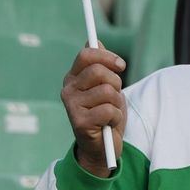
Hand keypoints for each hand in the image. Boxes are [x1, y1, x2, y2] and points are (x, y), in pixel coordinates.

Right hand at [61, 45, 125, 177]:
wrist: (102, 148)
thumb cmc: (105, 115)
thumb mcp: (106, 87)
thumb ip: (101, 66)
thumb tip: (96, 40)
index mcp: (73, 78)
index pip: (87, 55)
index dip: (107, 57)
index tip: (121, 65)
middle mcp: (68, 90)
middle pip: (99, 72)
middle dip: (116, 84)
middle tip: (115, 96)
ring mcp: (71, 106)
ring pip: (107, 92)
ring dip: (117, 104)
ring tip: (110, 113)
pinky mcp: (79, 122)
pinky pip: (109, 110)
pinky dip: (115, 118)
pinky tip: (108, 124)